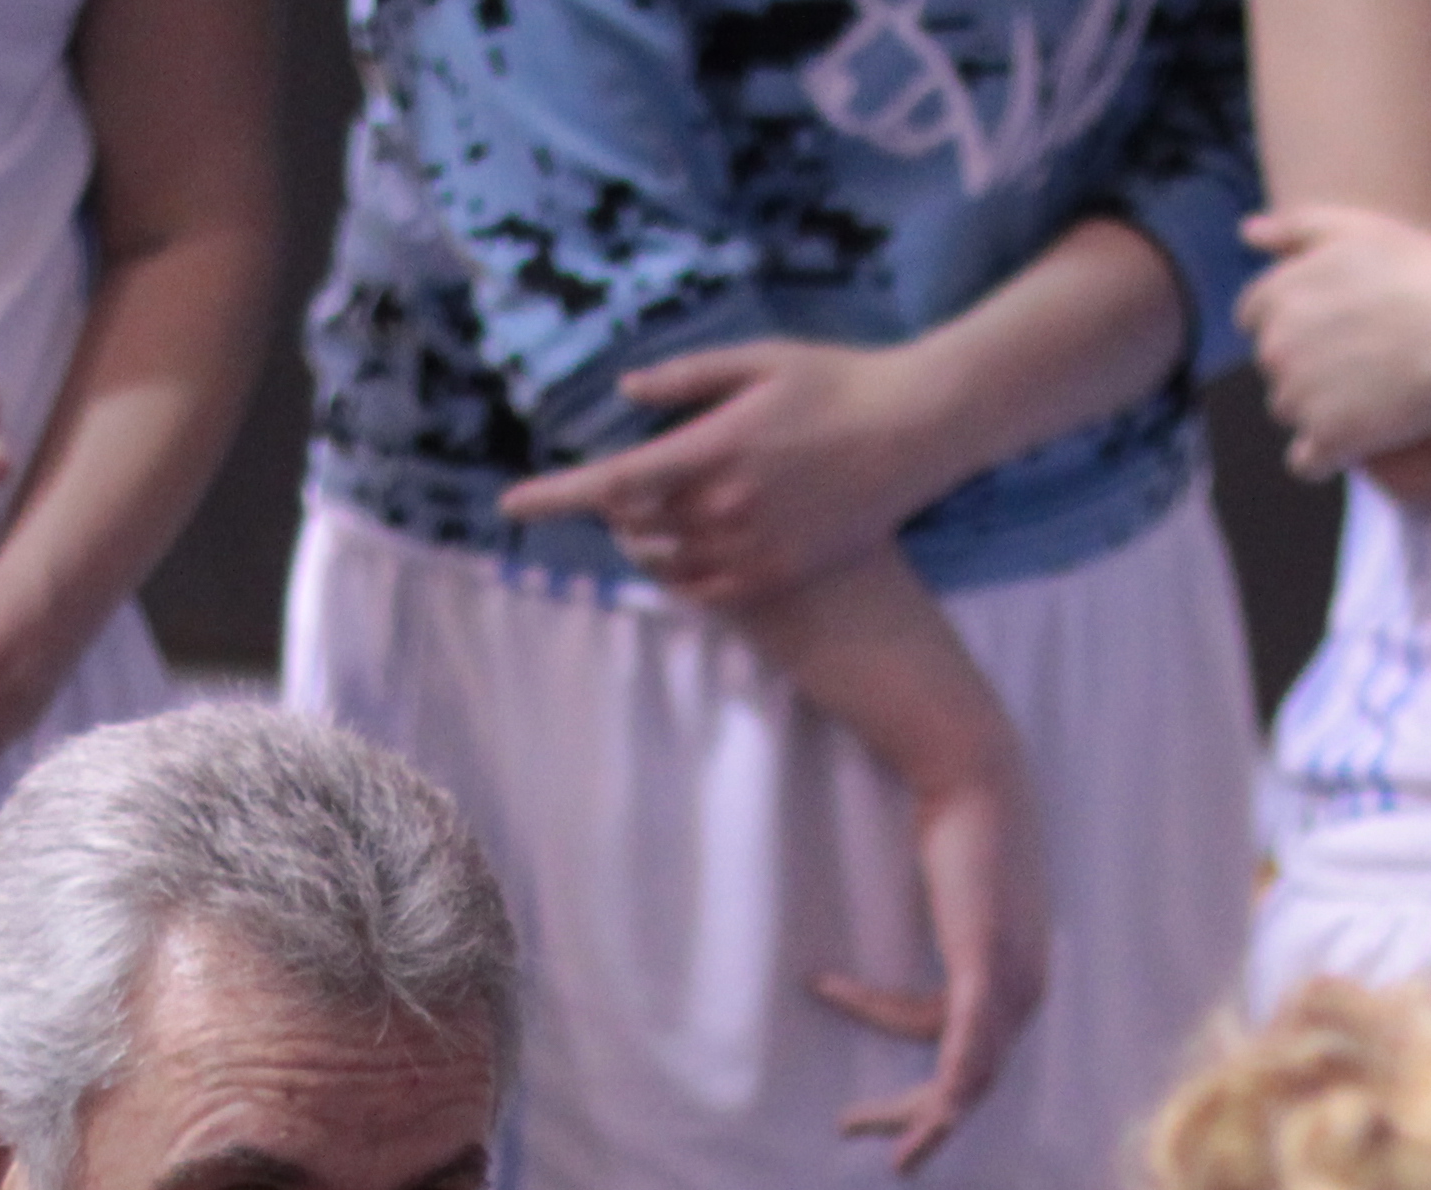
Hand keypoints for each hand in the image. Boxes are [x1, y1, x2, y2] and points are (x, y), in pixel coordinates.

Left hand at [492, 338, 942, 606]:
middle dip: (612, 509)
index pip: (612, 482)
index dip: (555, 496)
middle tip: (621, 485)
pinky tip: (690, 548)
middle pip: (631, 526)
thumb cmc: (840, 380)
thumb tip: (628, 391)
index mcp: (713, 449)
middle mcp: (725, 507)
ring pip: (662, 562)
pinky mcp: (777, 576)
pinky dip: (679, 571)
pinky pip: (702, 590)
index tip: (512, 503)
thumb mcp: (761, 358)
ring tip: (656, 513)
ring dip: (643, 541)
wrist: (918, 429)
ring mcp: (752, 549)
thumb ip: (689, 377)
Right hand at [817, 724, 1048, 1171]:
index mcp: (1022, 980)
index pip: (972, 1055)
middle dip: (920, 1121)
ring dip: (914, 1108)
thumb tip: (932, 931)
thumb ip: (953, 928)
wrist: (973, 770)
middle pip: (974, 1082)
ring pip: (967, 1073)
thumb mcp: (957, 896)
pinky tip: (936, 1110)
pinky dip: (946, 1072)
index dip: (924, 1083)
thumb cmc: (959, 822)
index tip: (864, 1080)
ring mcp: (1013, 978)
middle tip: (875, 1148)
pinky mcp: (990, 962)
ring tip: (854, 1125)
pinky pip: (966, 1038)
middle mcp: (1027, 989)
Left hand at [1237, 205, 1430, 478]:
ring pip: (1288, 412)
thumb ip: (1296, 227)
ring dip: (1319, 408)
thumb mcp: (1360, 230)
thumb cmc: (1424, 275)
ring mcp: (1298, 396)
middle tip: (1365, 355)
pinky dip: (1328, 455)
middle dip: (1307, 364)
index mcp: (1277, 296)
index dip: (1295, 320)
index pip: (1253, 317)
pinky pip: (1306, 461)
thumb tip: (1247, 233)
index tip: (1337, 322)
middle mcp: (1276, 347)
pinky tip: (1362, 437)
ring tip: (1373, 389)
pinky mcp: (1327, 439)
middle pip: (1273, 367)